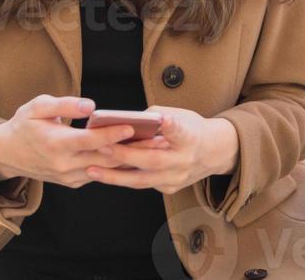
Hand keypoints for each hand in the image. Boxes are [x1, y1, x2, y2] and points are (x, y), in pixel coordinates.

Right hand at [0, 94, 164, 188]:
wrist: (8, 153)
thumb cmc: (25, 124)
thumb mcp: (38, 106)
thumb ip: (65, 104)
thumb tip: (90, 105)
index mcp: (56, 143)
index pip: (90, 140)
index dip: (111, 134)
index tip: (131, 126)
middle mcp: (64, 164)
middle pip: (103, 157)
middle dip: (129, 148)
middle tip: (153, 138)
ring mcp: (69, 176)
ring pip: (104, 168)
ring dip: (127, 158)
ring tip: (150, 146)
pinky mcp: (72, 182)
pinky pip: (97, 173)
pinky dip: (115, 165)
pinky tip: (133, 153)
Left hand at [83, 105, 237, 194]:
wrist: (213, 152)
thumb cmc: (190, 128)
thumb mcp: (180, 114)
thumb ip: (155, 117)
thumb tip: (126, 121)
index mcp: (190, 137)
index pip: (181, 132)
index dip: (172, 127)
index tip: (164, 120)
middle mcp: (184, 160)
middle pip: (153, 160)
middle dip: (126, 156)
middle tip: (102, 148)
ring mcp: (177, 178)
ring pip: (143, 180)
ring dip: (115, 176)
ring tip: (92, 169)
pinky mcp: (169, 189)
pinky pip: (143, 184)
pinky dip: (123, 179)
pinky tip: (104, 174)